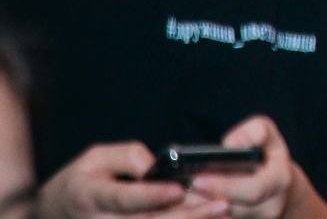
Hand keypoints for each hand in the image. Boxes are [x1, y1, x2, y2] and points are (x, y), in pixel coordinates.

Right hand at [36, 142, 225, 218]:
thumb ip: (129, 157)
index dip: (151, 195)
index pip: (125, 198)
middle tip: (221, 203)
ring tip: (223, 213)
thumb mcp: (96, 157)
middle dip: (188, 214)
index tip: (177, 188)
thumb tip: (157, 166)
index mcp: (93, 196)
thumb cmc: (83, 180)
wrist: (59, 213)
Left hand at [190, 118, 324, 218]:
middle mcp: (271, 207)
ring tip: (175, 195)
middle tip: (177, 189)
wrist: (275, 183)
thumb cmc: (267, 153)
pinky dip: (198, 212)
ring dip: (196, 209)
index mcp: (279, 181)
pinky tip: (181, 203)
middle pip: (231, 210)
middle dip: (202, 200)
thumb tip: (231, 143)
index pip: (252, 190)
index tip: (197, 178)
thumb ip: (254, 132)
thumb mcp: (266, 134)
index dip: (224, 186)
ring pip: (220, 218)